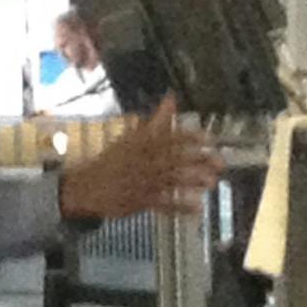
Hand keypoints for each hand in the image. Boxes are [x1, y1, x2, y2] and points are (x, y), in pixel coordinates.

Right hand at [58, 97, 221, 222]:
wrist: (87, 186)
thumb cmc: (111, 161)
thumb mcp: (131, 137)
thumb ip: (156, 120)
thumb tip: (171, 98)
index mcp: (144, 145)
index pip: (170, 138)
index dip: (191, 138)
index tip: (208, 139)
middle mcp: (146, 162)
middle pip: (176, 160)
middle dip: (199, 161)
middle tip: (220, 162)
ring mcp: (144, 183)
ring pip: (172, 181)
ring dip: (193, 182)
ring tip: (212, 183)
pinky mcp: (141, 202)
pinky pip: (164, 205)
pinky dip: (181, 207)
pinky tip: (197, 208)